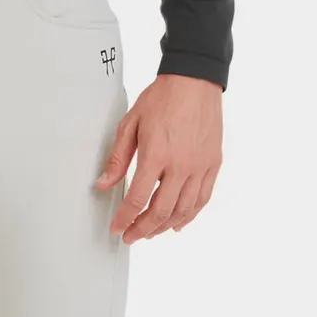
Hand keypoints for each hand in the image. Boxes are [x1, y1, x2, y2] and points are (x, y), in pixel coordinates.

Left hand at [96, 73, 222, 243]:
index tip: (117, 228)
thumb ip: (117, 158)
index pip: (137, 199)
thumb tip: (104, 183)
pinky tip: (178, 222)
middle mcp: (180, 165)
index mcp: (156, 155)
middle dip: (142, 229)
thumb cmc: (163, 98)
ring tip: (151, 231)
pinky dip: (189, 215)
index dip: (125, 219)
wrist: (195, 80)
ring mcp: (199, 166)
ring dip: (164, 226)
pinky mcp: (213, 164)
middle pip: (160, 212)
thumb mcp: (130, 124)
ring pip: (183, 210)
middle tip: (131, 236)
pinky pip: (202, 199)